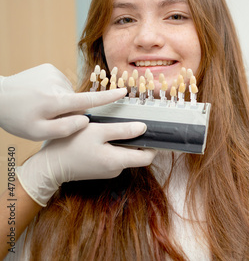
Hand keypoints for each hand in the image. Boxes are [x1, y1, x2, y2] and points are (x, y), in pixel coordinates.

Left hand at [0, 63, 126, 140]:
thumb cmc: (17, 118)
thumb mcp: (38, 133)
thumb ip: (65, 129)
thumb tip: (85, 120)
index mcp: (56, 102)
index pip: (88, 99)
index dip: (108, 97)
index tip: (123, 91)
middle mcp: (57, 85)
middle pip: (76, 100)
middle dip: (68, 110)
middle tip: (47, 117)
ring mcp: (53, 73)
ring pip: (68, 93)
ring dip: (60, 101)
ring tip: (40, 105)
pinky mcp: (48, 68)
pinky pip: (60, 84)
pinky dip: (54, 91)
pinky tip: (39, 94)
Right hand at [16, 122, 155, 205]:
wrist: (49, 166)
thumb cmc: (71, 146)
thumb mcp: (98, 132)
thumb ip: (123, 131)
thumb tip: (144, 128)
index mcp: (118, 162)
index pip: (147, 158)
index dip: (153, 145)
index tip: (152, 132)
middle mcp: (116, 170)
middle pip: (136, 155)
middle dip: (136, 140)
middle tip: (130, 124)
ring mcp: (107, 171)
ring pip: (124, 154)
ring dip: (122, 142)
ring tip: (111, 128)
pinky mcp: (100, 169)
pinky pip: (113, 157)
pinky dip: (112, 147)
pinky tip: (102, 137)